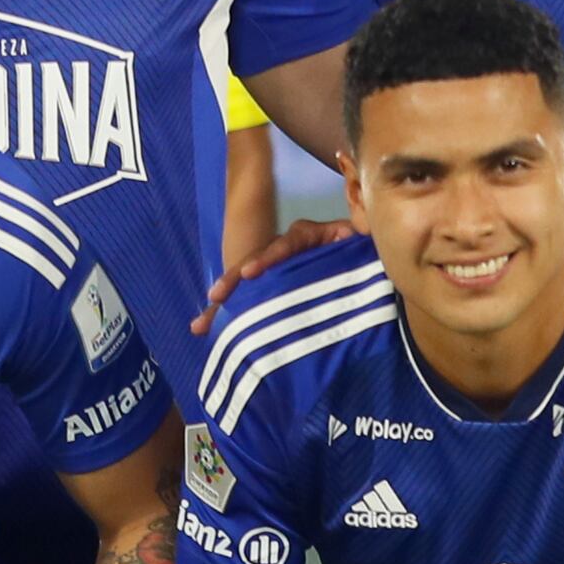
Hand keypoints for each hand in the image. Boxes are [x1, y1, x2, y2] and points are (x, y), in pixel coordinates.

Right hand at [191, 216, 351, 338]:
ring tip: (202, 324)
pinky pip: (245, 302)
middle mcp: (284, 251)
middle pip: (255, 263)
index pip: (285, 244)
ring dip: (223, 304)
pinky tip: (203, 328)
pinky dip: (226, 316)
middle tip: (216, 296)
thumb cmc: (361, 253)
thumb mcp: (359, 243)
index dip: (267, 258)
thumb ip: (353, 240)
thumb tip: (349, 234)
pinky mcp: (269, 290)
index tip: (251, 273)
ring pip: (244, 283)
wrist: (361, 269)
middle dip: (234, 280)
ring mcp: (274, 271)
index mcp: (306, 237)